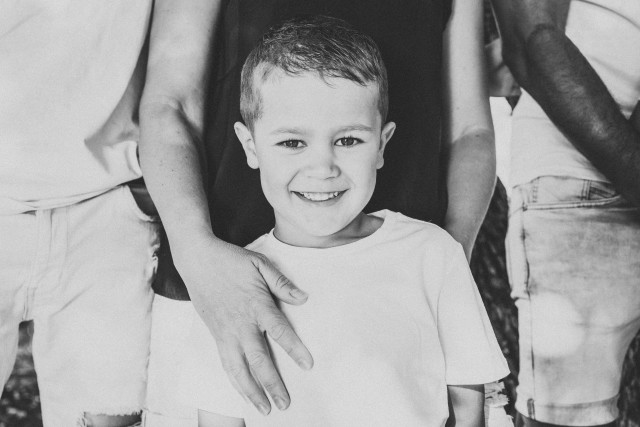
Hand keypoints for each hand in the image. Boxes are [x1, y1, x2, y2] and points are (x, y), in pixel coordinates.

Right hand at [175, 237, 312, 414]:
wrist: (197, 259)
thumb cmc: (231, 260)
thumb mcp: (259, 263)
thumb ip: (281, 283)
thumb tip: (303, 298)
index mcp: (256, 304)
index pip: (279, 330)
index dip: (294, 349)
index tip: (307, 365)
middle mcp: (241, 323)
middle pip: (258, 359)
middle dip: (272, 383)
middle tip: (285, 403)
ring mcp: (226, 332)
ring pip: (238, 368)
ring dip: (252, 391)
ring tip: (265, 408)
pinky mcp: (215, 335)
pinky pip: (226, 363)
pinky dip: (235, 381)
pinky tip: (244, 393)